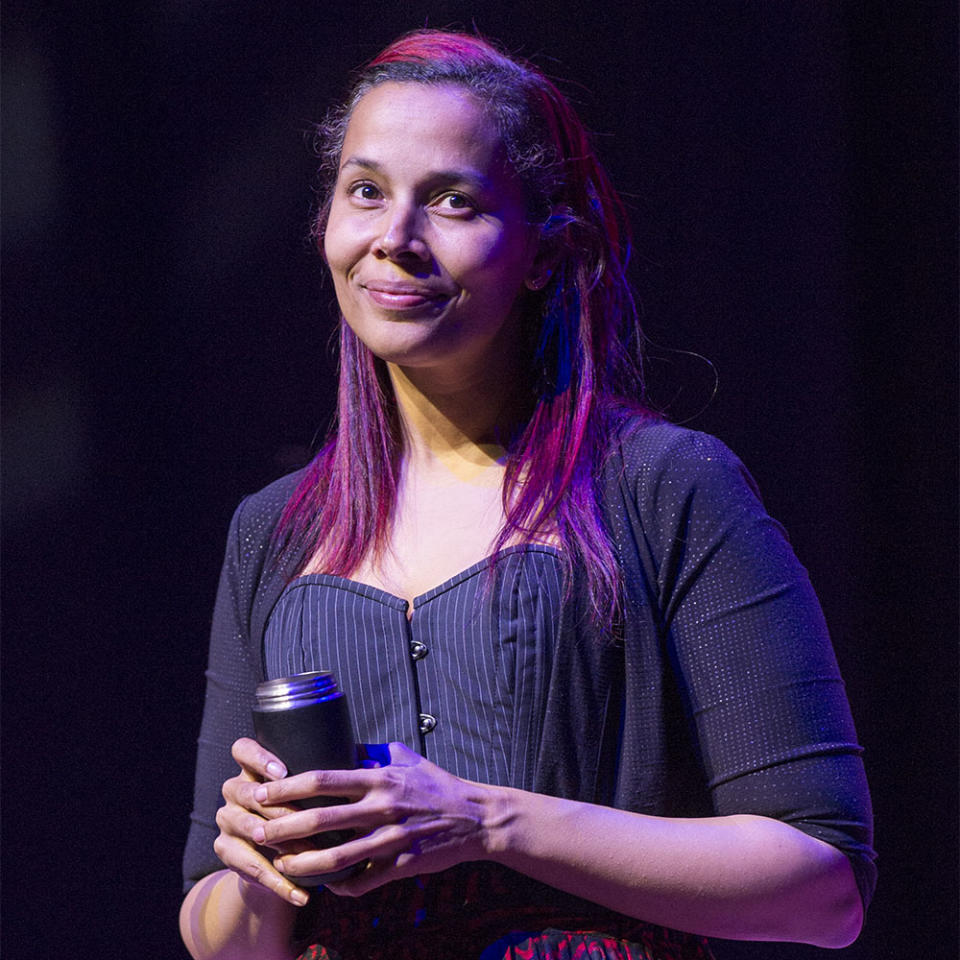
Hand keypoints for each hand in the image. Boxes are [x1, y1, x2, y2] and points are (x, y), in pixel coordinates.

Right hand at [213, 737, 312, 906]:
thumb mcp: (309, 788)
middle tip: (303, 819)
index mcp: (253, 768)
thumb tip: (370, 763)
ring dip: (281, 844)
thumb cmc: (305, 808)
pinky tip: (302, 896)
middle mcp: (234, 791)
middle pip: (246, 792)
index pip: (243, 750)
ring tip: (304, 856)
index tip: (284, 771)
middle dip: (278, 808)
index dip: (259, 758)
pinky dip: (279, 883)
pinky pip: (250, 867)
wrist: (278, 852)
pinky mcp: (226, 850)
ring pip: (249, 829)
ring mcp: (227, 820)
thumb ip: (325, 774)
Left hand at [255, 742, 494, 896]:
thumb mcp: (406, 757)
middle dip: (283, 827)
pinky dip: (340, 886)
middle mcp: (382, 807)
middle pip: (322, 819)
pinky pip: (363, 881)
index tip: (264, 791)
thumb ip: (373, 753)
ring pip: (337, 858)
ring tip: (281, 865)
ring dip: (303, 864)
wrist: (476, 818)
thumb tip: (341, 745)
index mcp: (380, 778)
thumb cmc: (437, 785)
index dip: (289, 786)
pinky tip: (325, 886)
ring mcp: (391, 839)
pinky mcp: (401, 866)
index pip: (325, 779)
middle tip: (257, 832)